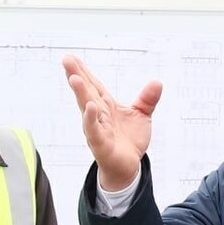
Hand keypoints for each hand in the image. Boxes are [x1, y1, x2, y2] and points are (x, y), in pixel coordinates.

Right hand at [62, 54, 162, 190]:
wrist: (128, 166)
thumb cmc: (129, 140)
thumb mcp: (141, 115)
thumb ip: (147, 99)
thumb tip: (157, 82)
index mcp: (106, 106)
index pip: (93, 85)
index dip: (83, 71)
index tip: (71, 57)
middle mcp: (98, 115)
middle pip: (87, 92)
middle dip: (76, 76)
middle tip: (66, 60)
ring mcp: (97, 129)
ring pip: (87, 109)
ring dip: (80, 94)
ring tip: (74, 78)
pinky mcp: (101, 144)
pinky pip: (94, 131)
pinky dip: (91, 120)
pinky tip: (89, 107)